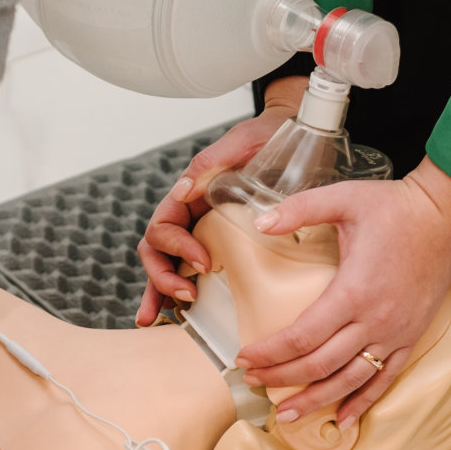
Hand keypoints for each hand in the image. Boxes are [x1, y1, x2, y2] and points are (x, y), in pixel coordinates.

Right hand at [135, 76, 309, 326]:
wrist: (293, 132)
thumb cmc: (265, 135)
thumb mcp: (239, 142)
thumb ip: (208, 163)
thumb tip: (181, 192)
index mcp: (189, 194)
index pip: (163, 226)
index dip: (176, 247)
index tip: (204, 261)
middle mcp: (191, 214)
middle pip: (157, 250)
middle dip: (162, 276)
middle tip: (187, 294)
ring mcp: (204, 230)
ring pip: (168, 264)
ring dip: (160, 291)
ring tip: (160, 317)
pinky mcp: (222, 243)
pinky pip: (192, 269)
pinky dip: (178, 292)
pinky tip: (176, 314)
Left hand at [236, 159, 450, 426]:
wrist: (444, 216)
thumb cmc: (393, 207)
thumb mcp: (343, 198)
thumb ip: (299, 208)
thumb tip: (257, 221)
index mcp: (352, 291)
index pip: (301, 337)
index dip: (270, 353)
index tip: (245, 358)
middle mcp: (374, 321)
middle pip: (320, 365)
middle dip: (282, 379)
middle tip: (253, 383)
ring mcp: (395, 333)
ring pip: (350, 381)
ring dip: (316, 400)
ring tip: (287, 416)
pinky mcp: (412, 337)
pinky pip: (386, 379)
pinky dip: (364, 402)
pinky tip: (344, 419)